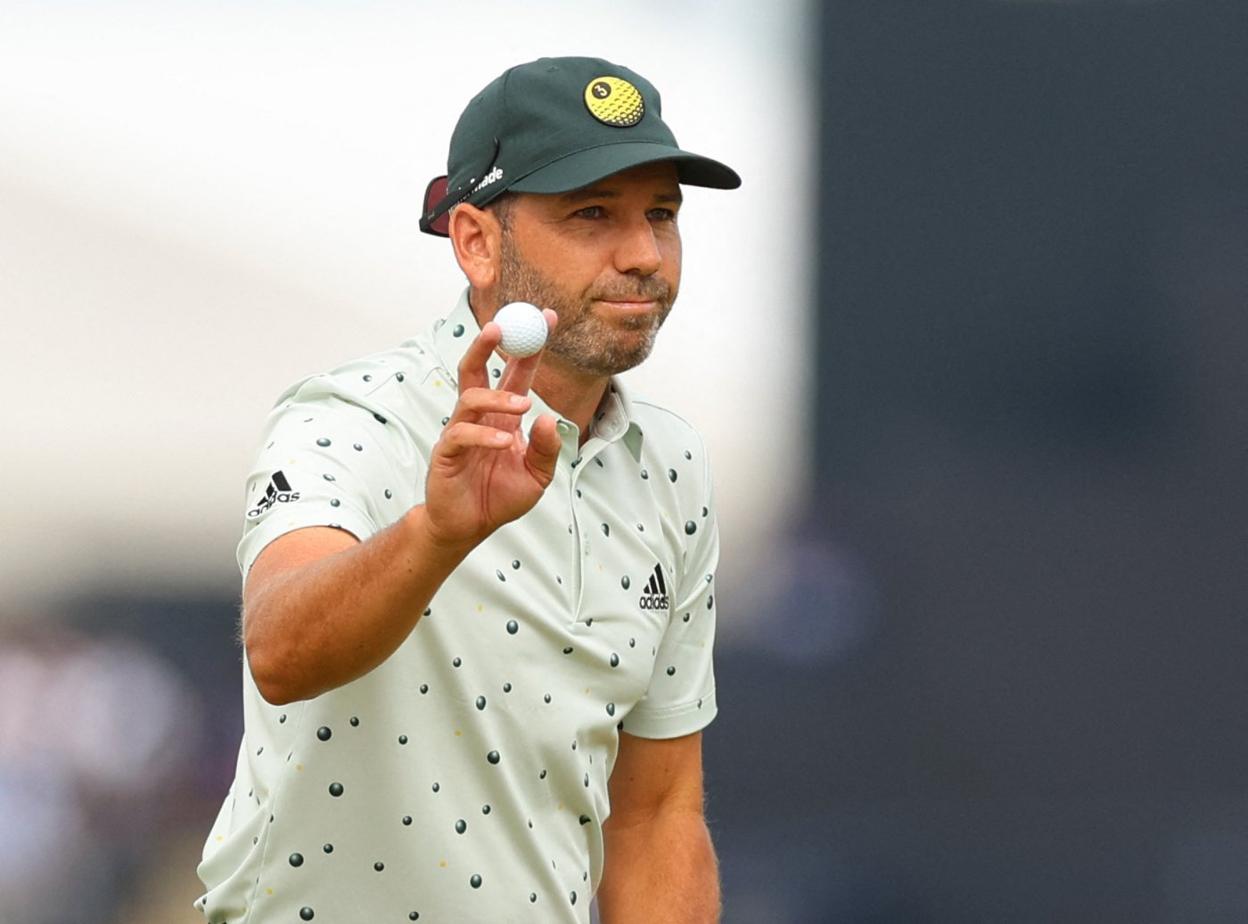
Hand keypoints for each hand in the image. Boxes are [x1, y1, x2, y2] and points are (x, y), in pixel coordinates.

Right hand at [423, 310, 560, 549]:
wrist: (468, 527)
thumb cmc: (499, 497)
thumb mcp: (537, 475)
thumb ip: (546, 449)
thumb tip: (549, 418)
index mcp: (503, 416)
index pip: (515, 372)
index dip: (530, 346)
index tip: (546, 318)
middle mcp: (480, 417)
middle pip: (475, 368)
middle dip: (486, 344)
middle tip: (501, 326)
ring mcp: (460, 432)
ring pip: (469, 397)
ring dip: (497, 396)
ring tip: (523, 406)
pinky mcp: (446, 453)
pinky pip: (460, 434)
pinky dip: (484, 435)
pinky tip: (505, 443)